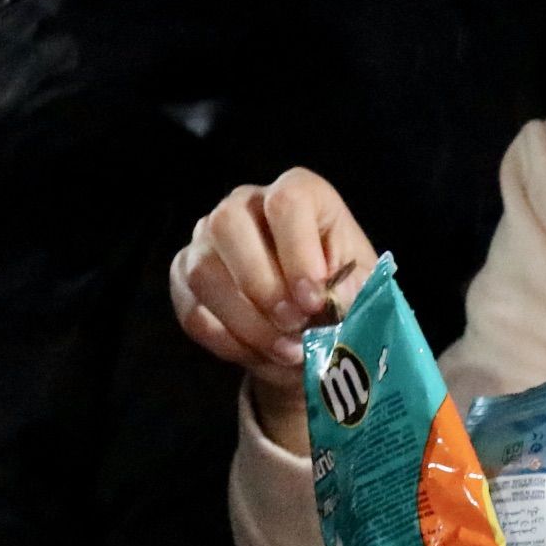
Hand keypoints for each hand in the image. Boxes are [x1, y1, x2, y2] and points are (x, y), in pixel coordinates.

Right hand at [168, 167, 377, 445]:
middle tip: (294, 325)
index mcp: (298, 192)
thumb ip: (351, 291)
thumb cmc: (342, 289)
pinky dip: (227, 341)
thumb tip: (331, 303)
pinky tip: (259, 354)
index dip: (298, 252)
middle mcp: (244, 204)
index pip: (287, 202)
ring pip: (203, 271)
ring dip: (245, 321)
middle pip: (228, 225)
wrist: (311, 320)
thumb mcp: (362, 286)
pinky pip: (192, 310)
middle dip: (262, 286)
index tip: (314, 299)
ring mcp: (206, 238)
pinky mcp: (184, 277)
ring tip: (285, 350)